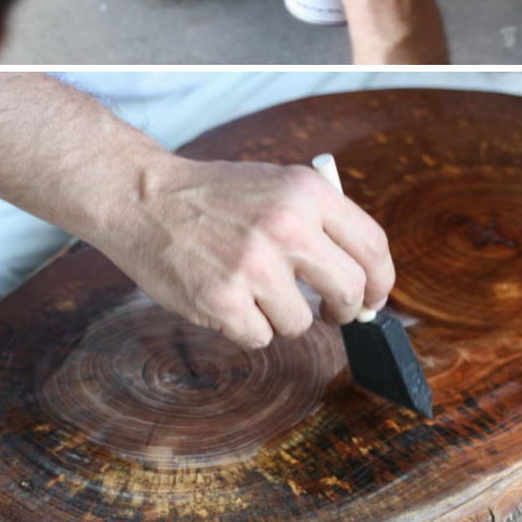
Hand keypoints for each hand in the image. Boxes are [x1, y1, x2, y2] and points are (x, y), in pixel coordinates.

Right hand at [0, 77, 392, 351]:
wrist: (141, 198)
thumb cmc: (210, 196)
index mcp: (307, 193)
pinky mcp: (223, 301)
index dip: (380, 281)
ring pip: (300, 322)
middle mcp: (287, 227)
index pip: (372, 246)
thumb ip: (318, 221)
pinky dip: (244, 327)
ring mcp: (255, 267)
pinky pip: (259, 337)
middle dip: (344, 310)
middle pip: (348, 290)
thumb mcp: (274, 183)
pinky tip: (223, 297)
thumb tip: (362, 278)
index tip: (372, 297)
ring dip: (279, 316)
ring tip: (248, 288)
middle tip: (330, 313)